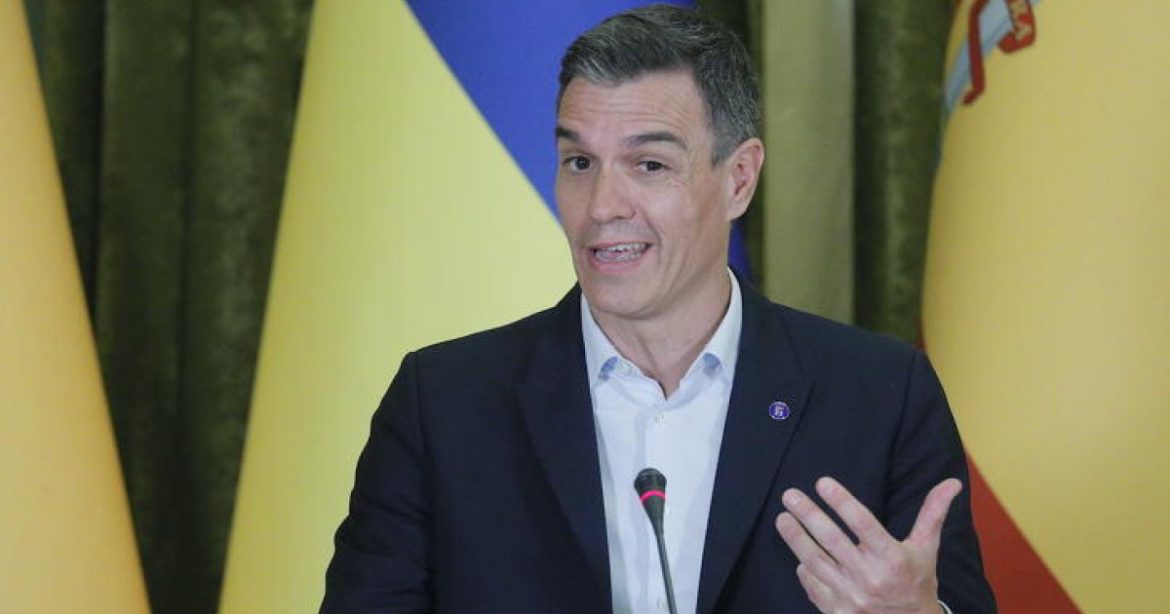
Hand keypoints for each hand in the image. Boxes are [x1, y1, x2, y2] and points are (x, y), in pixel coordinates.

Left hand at [775, 476, 960, 613]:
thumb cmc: (917, 582)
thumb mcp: (927, 549)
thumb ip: (933, 513)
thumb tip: (952, 482)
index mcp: (892, 558)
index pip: (863, 524)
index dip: (842, 502)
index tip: (822, 482)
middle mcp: (870, 577)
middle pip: (832, 541)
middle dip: (808, 516)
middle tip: (790, 495)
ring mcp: (851, 597)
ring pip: (816, 562)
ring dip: (796, 539)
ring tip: (782, 518)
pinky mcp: (837, 612)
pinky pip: (813, 586)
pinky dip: (805, 571)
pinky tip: (798, 556)